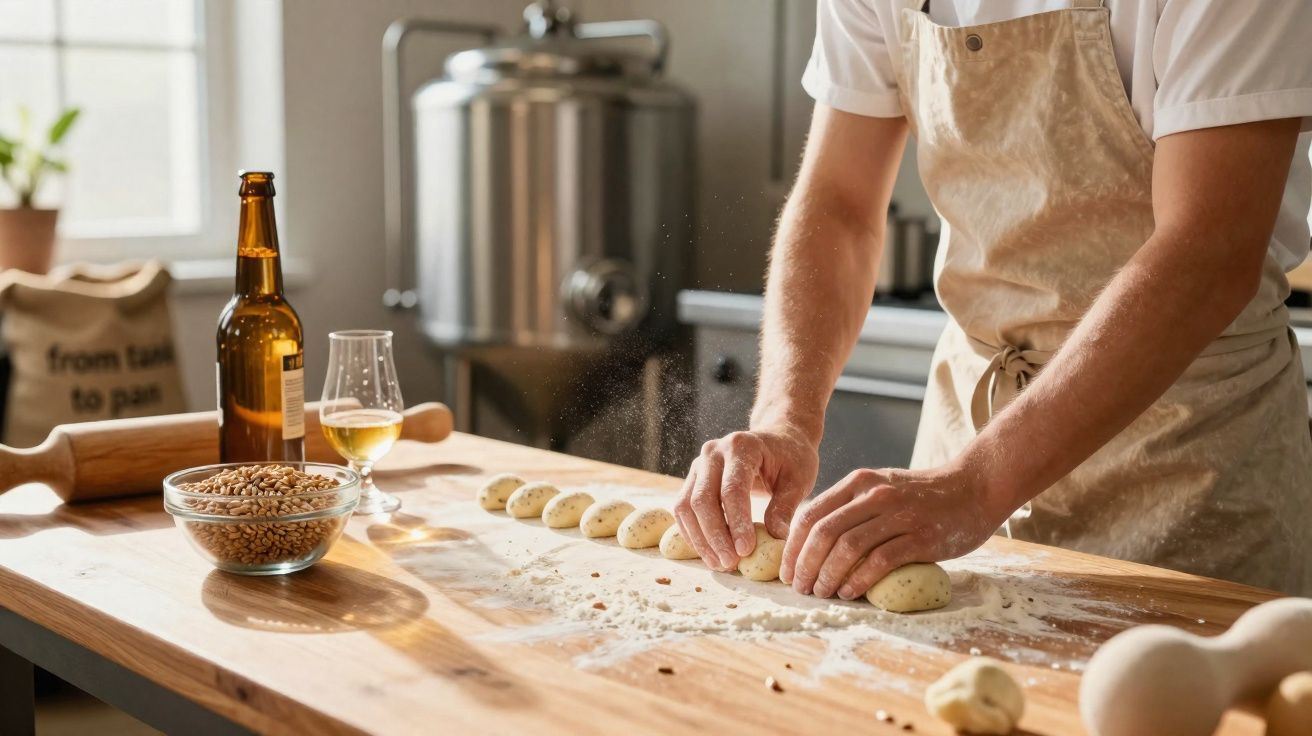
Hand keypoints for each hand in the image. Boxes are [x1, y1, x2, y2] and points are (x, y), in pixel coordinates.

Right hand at [675, 427, 818, 571]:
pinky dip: (692, 532)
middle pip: (703, 499)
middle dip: (714, 536)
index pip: (732, 489)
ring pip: (686, 506)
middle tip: (730, 563)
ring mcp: (700, 464)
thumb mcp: (798, 480)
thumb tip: (776, 537)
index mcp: (742, 446)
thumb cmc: (792, 458)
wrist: (779, 438)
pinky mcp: (693, 478)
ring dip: (700, 538)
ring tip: (719, 563)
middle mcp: (714, 452)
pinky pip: (683, 508)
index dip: (736, 523)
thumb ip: (785, 507)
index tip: (746, 551)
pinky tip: (708, 552)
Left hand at [779, 464, 1005, 599]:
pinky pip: (880, 560)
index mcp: (858, 483)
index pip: (811, 515)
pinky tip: (849, 593)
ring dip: (828, 575)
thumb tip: (814, 543)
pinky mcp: (920, 536)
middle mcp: (874, 495)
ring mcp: (898, 514)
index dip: (793, 547)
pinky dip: (859, 579)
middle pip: (823, 532)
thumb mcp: (881, 489)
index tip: (787, 572)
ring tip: (821, 593)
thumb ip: (851, 507)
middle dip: (805, 565)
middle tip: (800, 588)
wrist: (975, 487)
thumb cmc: (924, 496)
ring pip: (848, 547)